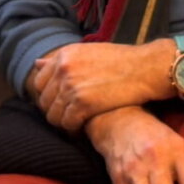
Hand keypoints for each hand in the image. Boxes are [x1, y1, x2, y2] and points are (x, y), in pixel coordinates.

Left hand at [28, 41, 170, 132]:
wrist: (146, 68)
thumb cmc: (122, 61)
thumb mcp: (88, 52)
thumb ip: (63, 60)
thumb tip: (36, 63)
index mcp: (64, 55)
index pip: (39, 83)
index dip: (49, 97)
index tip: (61, 105)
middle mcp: (63, 69)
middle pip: (45, 101)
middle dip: (56, 112)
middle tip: (70, 118)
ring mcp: (71, 86)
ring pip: (54, 116)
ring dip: (64, 124)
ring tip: (77, 125)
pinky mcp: (83, 104)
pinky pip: (68, 124)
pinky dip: (74, 130)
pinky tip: (84, 129)